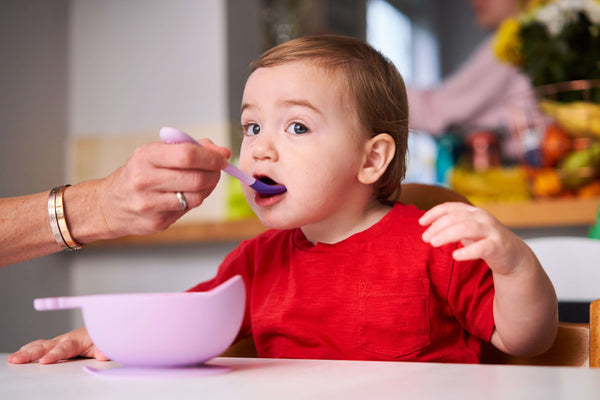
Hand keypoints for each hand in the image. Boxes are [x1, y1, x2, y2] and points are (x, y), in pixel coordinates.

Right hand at [7, 327, 106, 364]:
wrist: (105, 326)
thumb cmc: (103, 335)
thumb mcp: (107, 343)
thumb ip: (104, 350)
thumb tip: (103, 355)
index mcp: (77, 340)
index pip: (63, 348)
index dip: (54, 355)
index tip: (43, 362)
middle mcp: (65, 339)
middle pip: (46, 346)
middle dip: (30, 353)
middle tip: (16, 360)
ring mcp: (60, 341)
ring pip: (41, 345)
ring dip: (26, 351)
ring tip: (13, 359)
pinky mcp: (58, 344)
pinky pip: (42, 345)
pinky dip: (30, 349)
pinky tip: (21, 354)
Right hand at [69, 139, 230, 242]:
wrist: (108, 205)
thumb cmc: (139, 174)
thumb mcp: (156, 154)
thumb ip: (190, 148)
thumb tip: (222, 152)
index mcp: (145, 156)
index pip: (187, 155)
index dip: (211, 157)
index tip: (222, 157)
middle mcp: (144, 180)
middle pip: (195, 178)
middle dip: (213, 173)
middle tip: (217, 170)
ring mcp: (149, 204)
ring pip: (195, 197)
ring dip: (207, 188)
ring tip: (202, 182)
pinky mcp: (156, 222)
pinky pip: (187, 210)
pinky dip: (194, 200)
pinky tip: (187, 194)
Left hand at [419, 202, 529, 274]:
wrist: (513, 256)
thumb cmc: (485, 241)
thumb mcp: (468, 230)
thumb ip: (452, 225)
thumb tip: (427, 226)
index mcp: (472, 212)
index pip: (450, 207)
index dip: (434, 213)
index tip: (420, 222)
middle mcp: (482, 217)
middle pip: (455, 217)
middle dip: (437, 227)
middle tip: (425, 238)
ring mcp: (491, 230)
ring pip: (466, 228)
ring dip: (447, 235)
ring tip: (433, 243)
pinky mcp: (498, 246)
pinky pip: (481, 247)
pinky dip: (467, 251)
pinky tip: (455, 256)